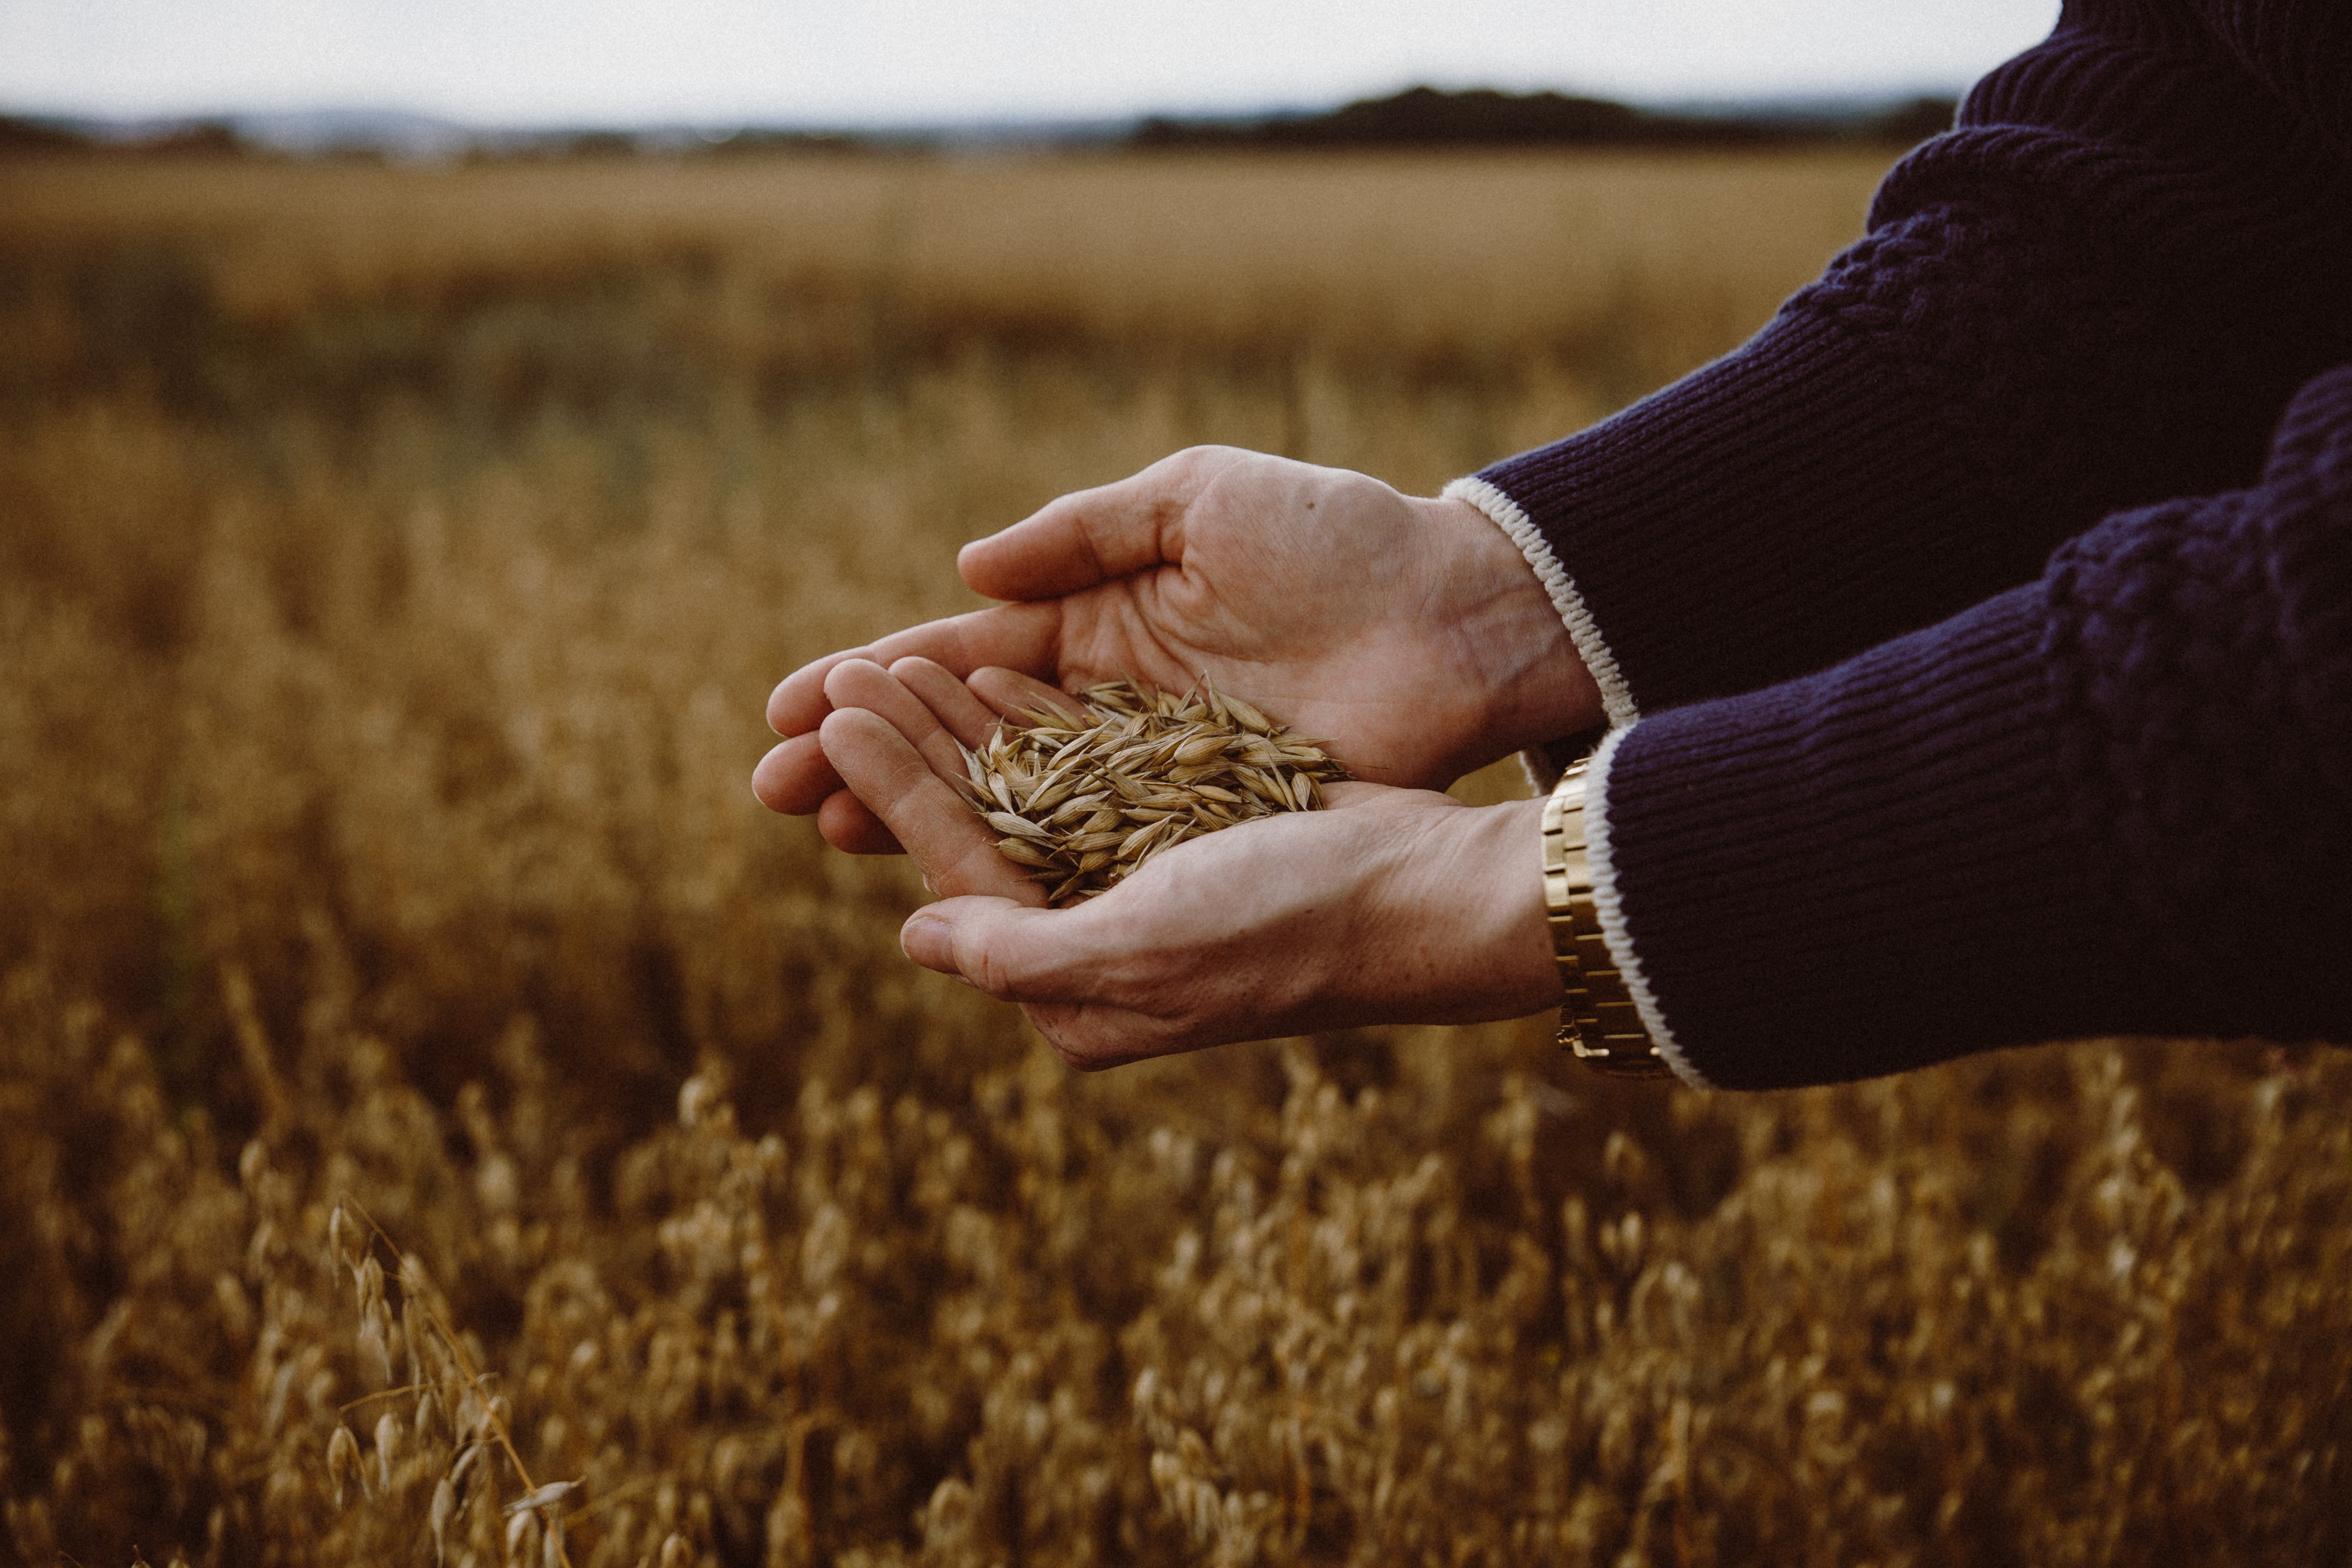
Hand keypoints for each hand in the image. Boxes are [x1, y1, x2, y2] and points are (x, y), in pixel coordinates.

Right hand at [754, 447, 1596, 852]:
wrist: (1456, 616)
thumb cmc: (1339, 539)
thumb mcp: (1201, 499)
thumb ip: (1084, 532)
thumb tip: (966, 574)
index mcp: (1104, 621)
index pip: (965, 662)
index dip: (876, 686)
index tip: (789, 709)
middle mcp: (1111, 704)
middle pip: (965, 742)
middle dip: (868, 762)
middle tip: (772, 790)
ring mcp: (1151, 771)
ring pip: (1010, 803)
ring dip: (917, 815)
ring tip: (827, 832)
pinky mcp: (1199, 820)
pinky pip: (1093, 846)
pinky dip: (1019, 859)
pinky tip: (944, 874)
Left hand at [811, 658, 1560, 1065]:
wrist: (1427, 893)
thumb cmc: (1291, 926)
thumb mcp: (1146, 950)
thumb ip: (1021, 951)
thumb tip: (915, 934)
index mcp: (1080, 988)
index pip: (958, 870)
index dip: (892, 788)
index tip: (834, 713)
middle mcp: (1102, 939)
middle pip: (980, 828)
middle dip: (909, 751)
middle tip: (842, 673)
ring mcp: (1144, 880)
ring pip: (1027, 790)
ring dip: (963, 726)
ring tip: (896, 661)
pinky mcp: (1186, 826)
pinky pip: (1091, 768)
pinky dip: (1044, 719)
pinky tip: (994, 671)